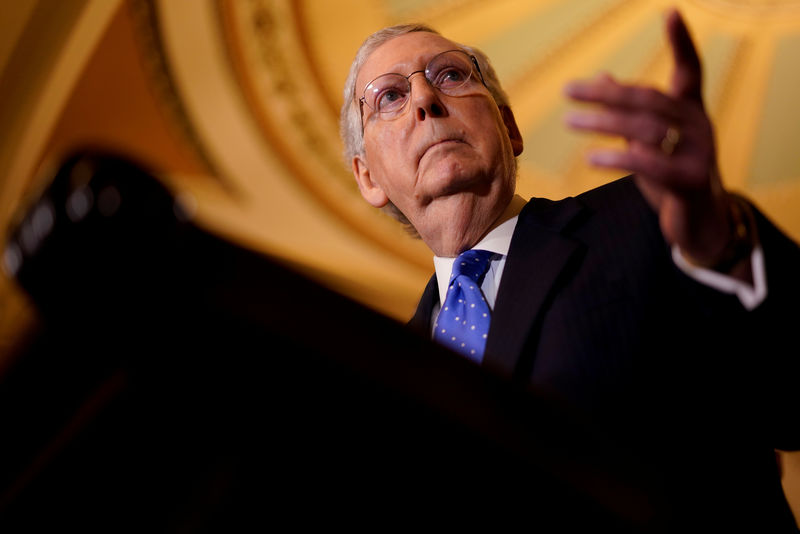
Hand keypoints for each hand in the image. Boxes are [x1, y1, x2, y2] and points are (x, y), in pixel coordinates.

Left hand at [564, 9, 746, 275]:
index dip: (682, 42)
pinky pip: (650, 164)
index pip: (691, 70)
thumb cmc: (671, 175)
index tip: (670, 12)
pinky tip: (590, 157)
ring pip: (645, 129)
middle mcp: (699, 125)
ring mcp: (699, 153)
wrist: (700, 222)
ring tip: (570, 121)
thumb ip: (629, 112)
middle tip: (568, 90)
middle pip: (649, 99)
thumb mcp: (650, 141)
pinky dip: (618, 158)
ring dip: (603, 123)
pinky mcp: (689, 181)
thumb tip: (602, 78)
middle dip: (606, 93)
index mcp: (691, 111)